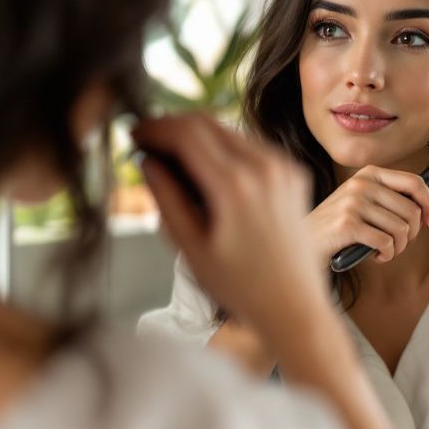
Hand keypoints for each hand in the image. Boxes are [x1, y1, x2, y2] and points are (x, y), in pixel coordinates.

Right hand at [132, 114, 325, 336]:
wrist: (295, 305)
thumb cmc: (240, 287)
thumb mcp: (191, 248)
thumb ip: (167, 198)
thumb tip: (147, 161)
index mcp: (236, 187)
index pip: (186, 133)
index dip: (154, 127)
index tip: (133, 134)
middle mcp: (265, 168)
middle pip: (207, 122)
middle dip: (172, 126)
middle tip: (146, 141)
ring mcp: (284, 168)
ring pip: (229, 130)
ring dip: (197, 136)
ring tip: (171, 159)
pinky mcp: (294, 173)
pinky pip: (251, 146)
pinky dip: (223, 149)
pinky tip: (206, 171)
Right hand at [307, 166, 428, 267]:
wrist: (303, 242)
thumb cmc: (337, 226)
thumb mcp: (362, 201)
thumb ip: (389, 198)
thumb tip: (426, 209)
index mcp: (368, 173)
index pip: (414, 182)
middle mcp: (361, 183)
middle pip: (411, 211)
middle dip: (411, 235)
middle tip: (398, 244)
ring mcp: (353, 202)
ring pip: (401, 230)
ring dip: (398, 248)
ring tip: (385, 251)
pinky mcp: (346, 224)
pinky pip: (385, 243)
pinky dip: (386, 255)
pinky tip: (376, 256)